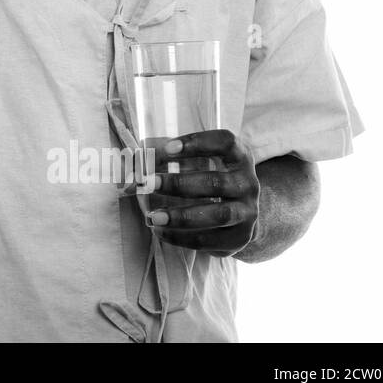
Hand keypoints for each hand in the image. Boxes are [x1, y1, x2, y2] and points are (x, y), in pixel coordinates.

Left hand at [144, 129, 259, 257]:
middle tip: (148, 183)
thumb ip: (171, 157)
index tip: (167, 148)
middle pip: (215, 183)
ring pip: (218, 214)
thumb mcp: (200, 161)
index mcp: (239, 157)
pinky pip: (211, 239)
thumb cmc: (210, 177)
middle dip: (178, 184)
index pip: (225, 143)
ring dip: (181, 216)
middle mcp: (248, 183)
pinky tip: (160, 231)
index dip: (198, 143)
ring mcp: (248, 212)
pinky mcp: (241, 237)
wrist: (240, 212)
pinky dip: (183, 237)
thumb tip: (134, 158)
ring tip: (152, 217)